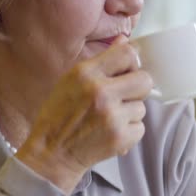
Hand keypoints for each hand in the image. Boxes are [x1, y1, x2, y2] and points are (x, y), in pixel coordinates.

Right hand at [15, 37, 152, 194]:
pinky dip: (128, 132)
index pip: (128, 54)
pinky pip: (139, 128)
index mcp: (86, 73)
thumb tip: (125, 41)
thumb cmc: (59, 115)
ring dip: (129, 113)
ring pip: (141, 107)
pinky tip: (110, 133)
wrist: (51, 154)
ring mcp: (112, 116)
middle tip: (123, 97)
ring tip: (108, 119)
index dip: (132, 63)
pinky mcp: (120, 137)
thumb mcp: (70, 81)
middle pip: (145, 80)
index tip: (126, 72)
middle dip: (137, 89)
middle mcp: (100, 92)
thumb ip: (100, 62)